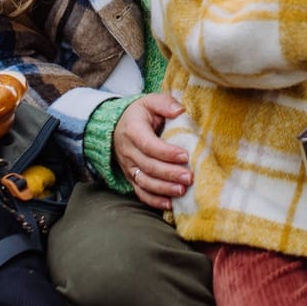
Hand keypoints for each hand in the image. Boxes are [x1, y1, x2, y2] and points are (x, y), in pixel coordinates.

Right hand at [112, 92, 189, 210]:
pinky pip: (140, 192)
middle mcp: (128, 151)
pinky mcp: (131, 177)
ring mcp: (128, 166)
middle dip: (170, 174)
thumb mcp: (150, 101)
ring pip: (144, 182)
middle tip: (189, 177)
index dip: (166, 153)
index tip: (185, 156)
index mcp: (133, 130)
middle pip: (148, 166)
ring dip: (164, 189)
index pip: (149, 144)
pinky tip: (170, 204)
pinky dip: (154, 200)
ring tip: (182, 191)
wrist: (117, 126)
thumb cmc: (140, 114)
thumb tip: (180, 110)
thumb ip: (164, 103)